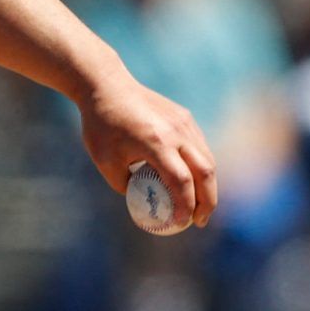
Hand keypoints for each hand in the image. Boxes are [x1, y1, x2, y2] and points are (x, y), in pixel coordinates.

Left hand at [78, 72, 217, 228]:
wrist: (107, 86)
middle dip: (207, 201)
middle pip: (205, 171)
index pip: (181, 181)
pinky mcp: (185, 117)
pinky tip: (194, 182)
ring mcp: (184, 122)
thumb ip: (126, 185)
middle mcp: (176, 132)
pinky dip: (201, 167)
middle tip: (199, 221)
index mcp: (155, 143)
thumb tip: (142, 202)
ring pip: (207, 159)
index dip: (185, 206)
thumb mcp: (105, 162)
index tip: (181, 224)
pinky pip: (200, 147)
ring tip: (200, 206)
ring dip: (208, 185)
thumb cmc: (101, 127)